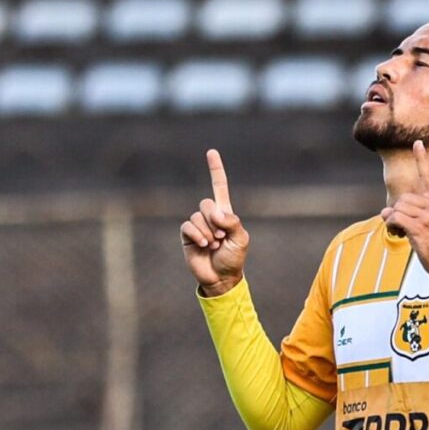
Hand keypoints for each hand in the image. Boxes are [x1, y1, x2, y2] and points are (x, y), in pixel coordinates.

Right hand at [181, 149, 249, 296]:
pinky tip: (204, 245)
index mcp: (225, 213)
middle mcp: (210, 216)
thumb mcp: (241, 239)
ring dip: (208, 232)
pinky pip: (188, 226)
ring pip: (198, 216)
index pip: (219, 186)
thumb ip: (232, 222)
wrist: (221, 278)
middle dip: (216, 221)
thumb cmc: (233, 258)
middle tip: (222, 237)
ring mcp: (198, 225)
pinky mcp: (187, 235)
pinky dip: (198, 235)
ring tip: (214, 245)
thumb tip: (216, 213)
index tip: (211, 152)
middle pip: (207, 203)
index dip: (215, 170)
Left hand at [382, 140, 428, 279]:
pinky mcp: (419, 226)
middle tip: (402, 227)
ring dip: (393, 221)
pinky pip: (395, 218)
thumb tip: (385, 211)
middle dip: (397, 212)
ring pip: (397, 208)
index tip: (417, 143)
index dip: (421, 159)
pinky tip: (398, 234)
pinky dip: (391, 225)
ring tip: (402, 232)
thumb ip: (412, 213)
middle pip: (403, 198)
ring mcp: (428, 215)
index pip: (428, 176)